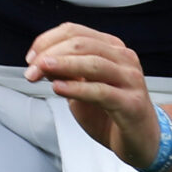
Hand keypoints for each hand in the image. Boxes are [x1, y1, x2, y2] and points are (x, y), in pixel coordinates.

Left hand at [25, 22, 161, 167]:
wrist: (141, 140)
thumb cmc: (111, 113)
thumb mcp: (82, 89)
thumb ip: (65, 74)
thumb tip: (41, 63)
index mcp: (112, 49)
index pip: (76, 32)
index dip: (48, 41)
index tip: (31, 57)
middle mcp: (124, 59)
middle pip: (83, 44)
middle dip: (51, 54)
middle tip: (31, 69)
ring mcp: (130, 80)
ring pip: (93, 63)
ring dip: (63, 65)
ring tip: (41, 70)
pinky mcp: (131, 103)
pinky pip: (101, 91)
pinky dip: (77, 88)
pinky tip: (59, 88)